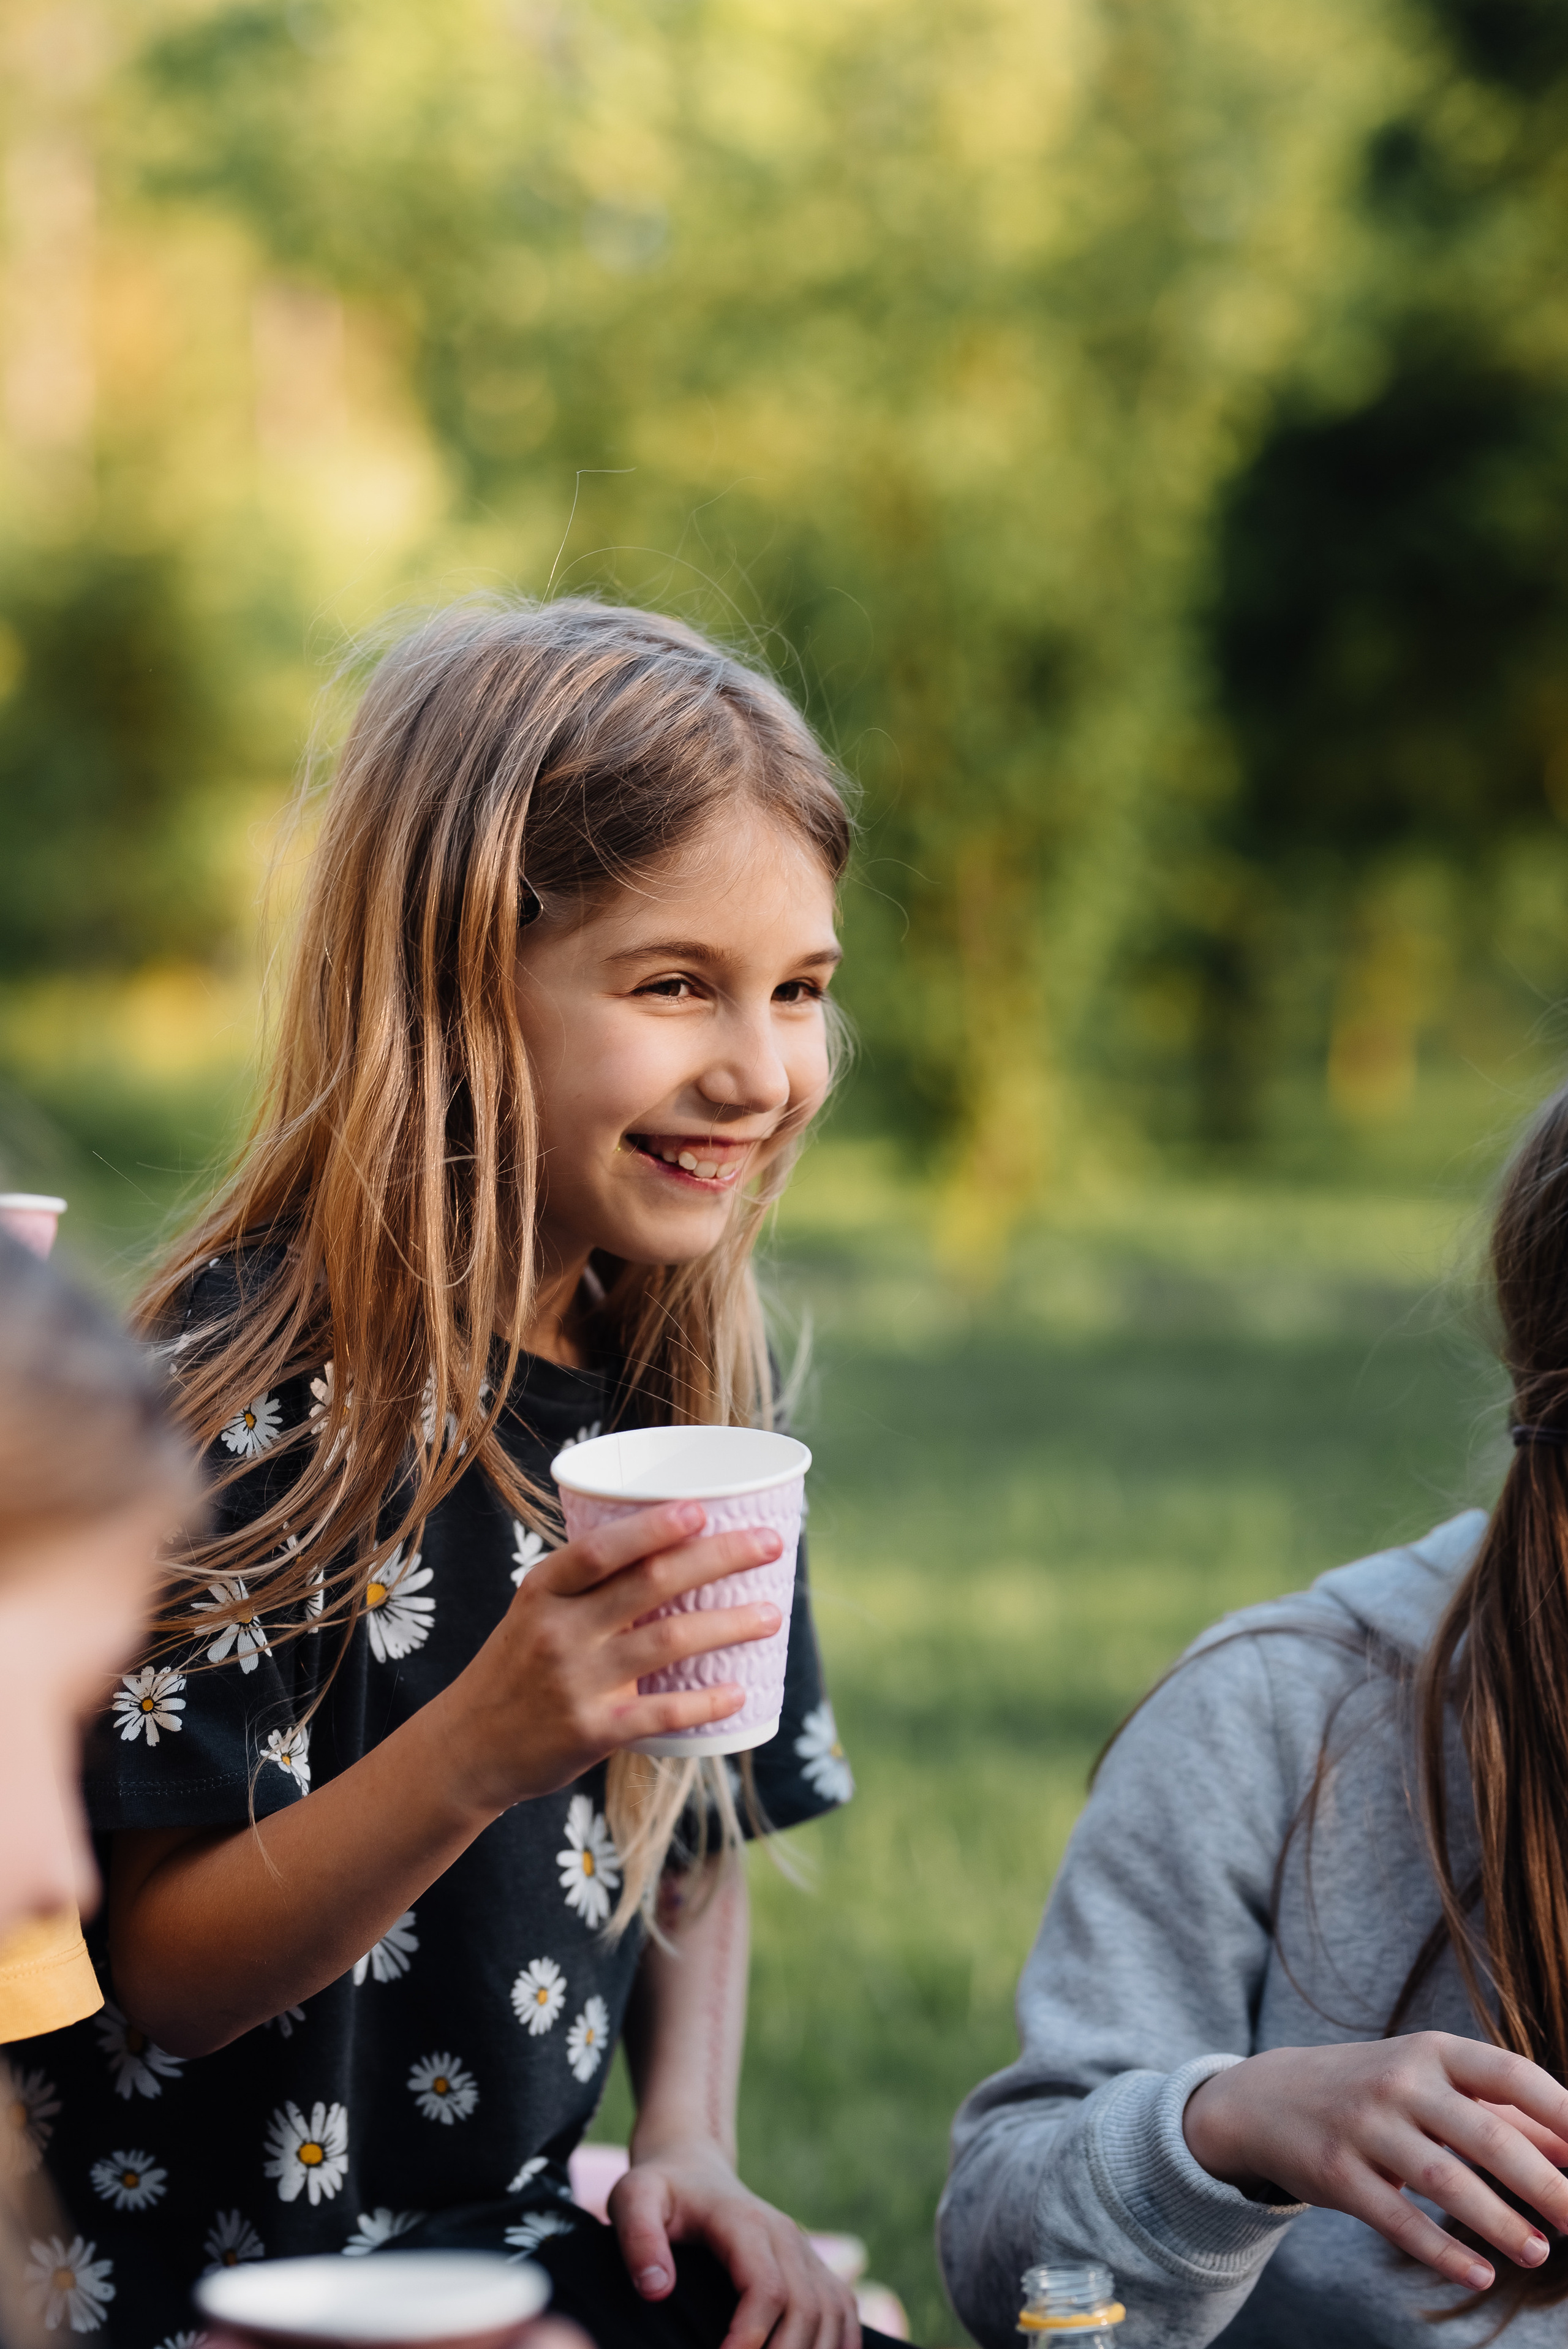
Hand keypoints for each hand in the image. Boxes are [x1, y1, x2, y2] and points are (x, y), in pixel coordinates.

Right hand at [435, 1501, 782, 1816]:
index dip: (654, 1526)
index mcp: (544, 1591)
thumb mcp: (535, 1613)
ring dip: (730, 1626)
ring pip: (668, 1642)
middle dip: (720, 1558)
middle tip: (770, 1546)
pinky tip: (740, 1692)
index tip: (702, 1509)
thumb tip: (670, 1548)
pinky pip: (661, 1713)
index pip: (602, 1547)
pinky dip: (706, 1702)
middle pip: (651, 1583)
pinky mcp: (591, 1732)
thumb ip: (589, 1586)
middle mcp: (560, 1630)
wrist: (467, 1748)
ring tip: (771, 1615)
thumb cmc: (516, 1669)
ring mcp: (576, 1682)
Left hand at [610, 2138, 860, 2348]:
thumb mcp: (633, 2199)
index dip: (750, 2339)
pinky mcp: (812, 2266)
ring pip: (832, 2312)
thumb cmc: (661, 2191)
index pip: (766, 2288)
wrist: (692, 2169)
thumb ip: (639, 2239)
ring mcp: (804, 2251)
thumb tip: (657, 2290)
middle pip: (806, 2309)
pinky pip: (843, 2309)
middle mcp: (785, 2235)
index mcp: (744, 2221)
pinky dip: (841, 2345)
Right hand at [1182, 2033, 1567, 2292]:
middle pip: (1485, 2135)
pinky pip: (1398, 2219)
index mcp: (1433, 2050)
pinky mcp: (1337, 2173)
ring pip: (1444, 2180)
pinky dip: (1443, 2251)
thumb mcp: (1433, 2083)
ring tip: (1538, 2253)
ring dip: (1498, 2222)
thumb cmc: (1376, 2091)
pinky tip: (1480, 2274)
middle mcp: (1399, 2081)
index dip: (1561, 2111)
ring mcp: (1364, 2126)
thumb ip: (1504, 2113)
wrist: (1269, 2098)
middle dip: (1542, 2183)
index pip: (1510, 2074)